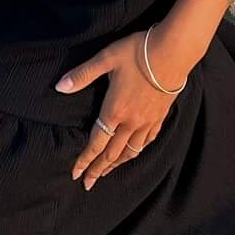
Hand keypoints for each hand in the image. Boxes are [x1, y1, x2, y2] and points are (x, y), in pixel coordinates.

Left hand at [56, 29, 202, 188]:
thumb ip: (83, 74)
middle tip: (88, 183)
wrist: (174, 51)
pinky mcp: (160, 117)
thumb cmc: (138, 52)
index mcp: (114, 111)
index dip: (84, 160)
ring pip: (130, 152)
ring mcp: (148, 122)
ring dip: (116, 165)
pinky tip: (133, 153)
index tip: (75, 175)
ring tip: (106, 174)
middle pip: (111, 153)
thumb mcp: (106, 58)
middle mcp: (131, 122)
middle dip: (98, 169)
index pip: (96, 143)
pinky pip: (146, 142)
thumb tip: (59, 86)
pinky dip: (136, 152)